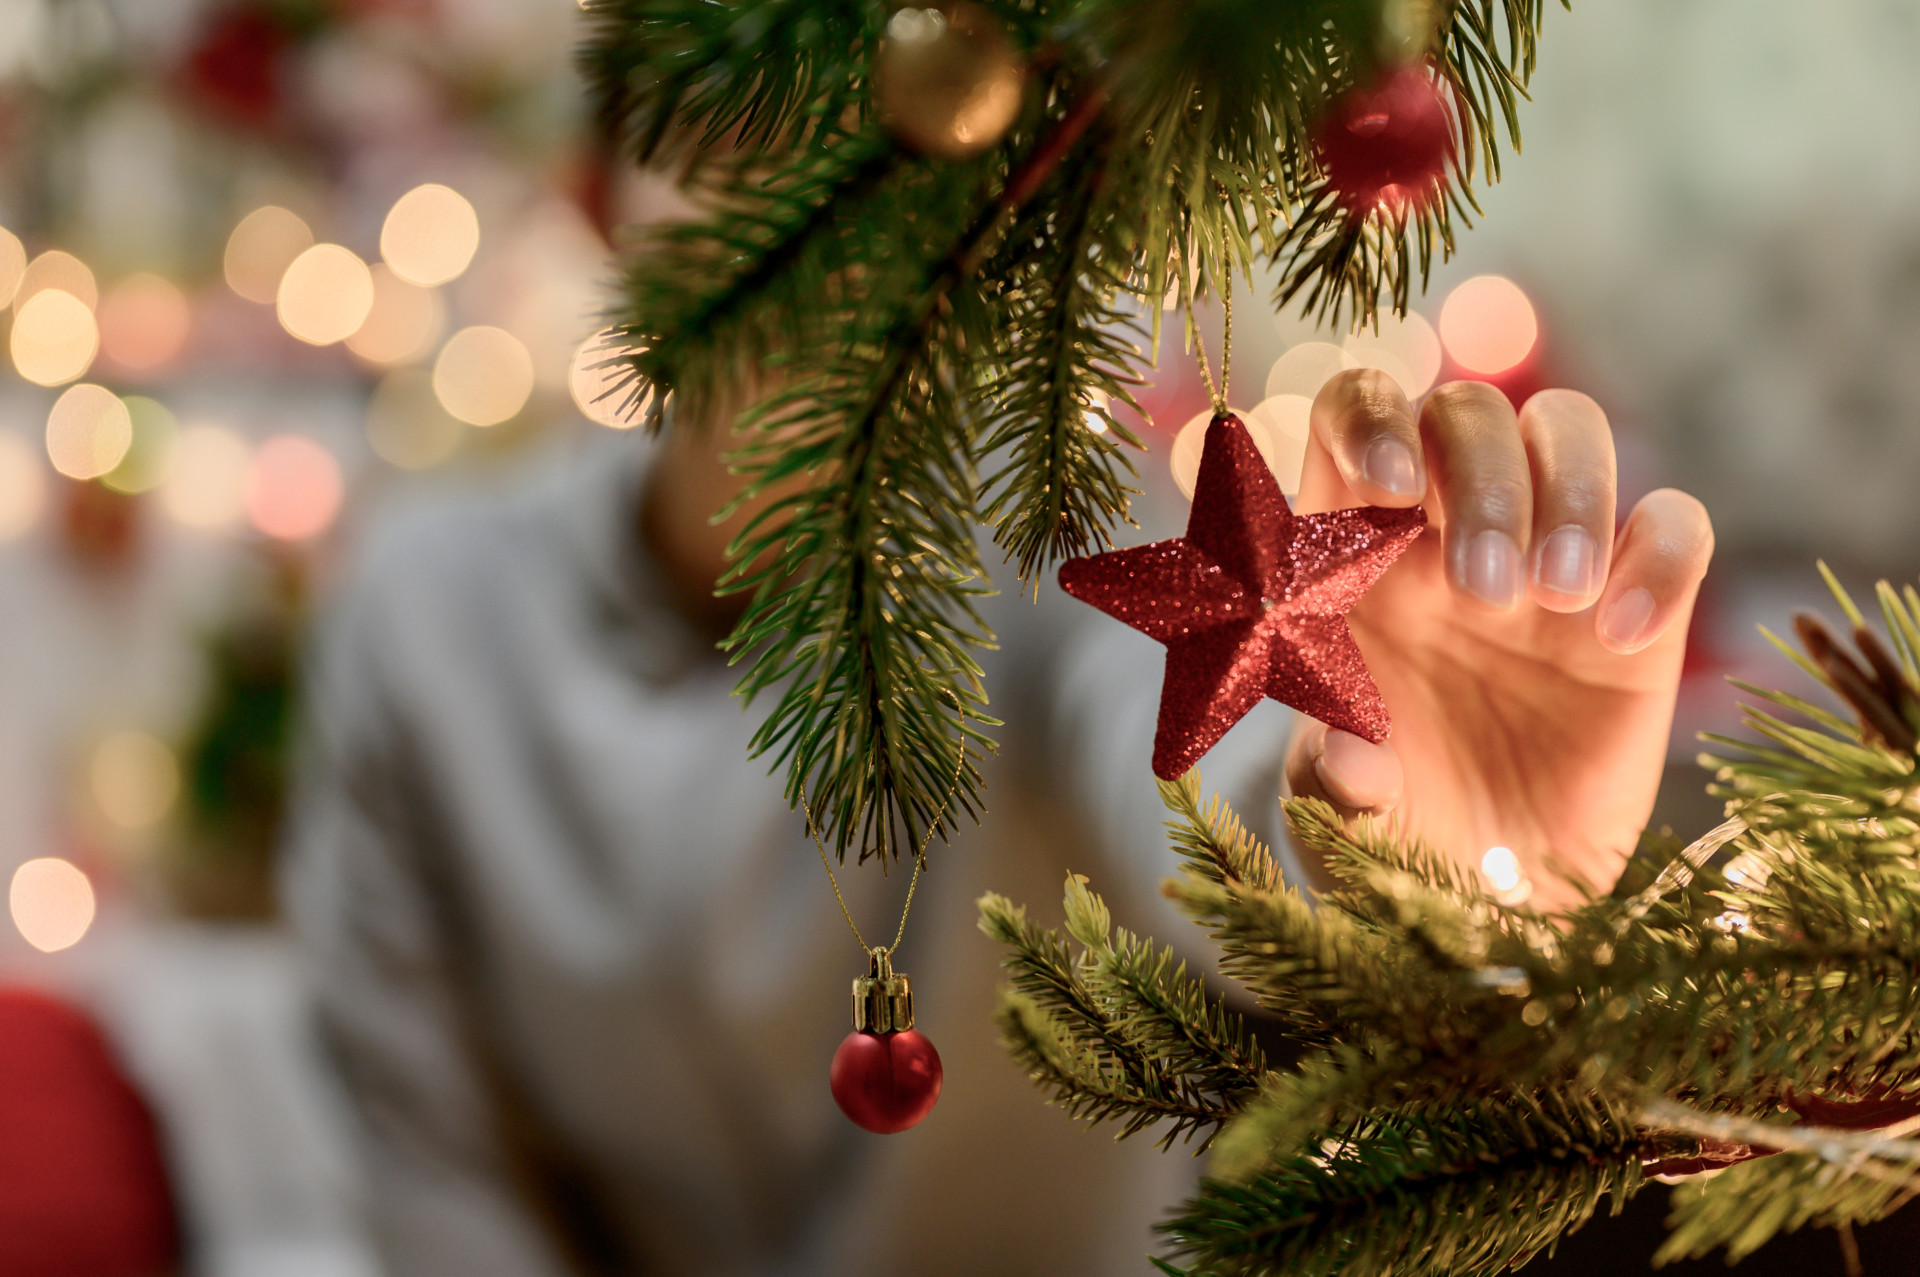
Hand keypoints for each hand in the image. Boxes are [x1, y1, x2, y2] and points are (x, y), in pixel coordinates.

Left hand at [1283, 373, 1713, 908]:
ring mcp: (1544, 565)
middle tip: (1485, 594)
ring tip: (1553, 603)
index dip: (1372, 419)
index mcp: (1352, 554)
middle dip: (1480, 478)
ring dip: (1569, 493)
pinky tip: (1618, 638)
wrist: (1486, 912)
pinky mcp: (1639, 612)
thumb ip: (1333, 782)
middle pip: (1469, 413)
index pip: (1354, 417)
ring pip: (1570, 429)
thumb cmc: (1390, 839)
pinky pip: (1673, 524)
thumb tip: (1351, 751)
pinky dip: (1657, 559)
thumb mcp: (1339, 821)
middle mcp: (1444, 536)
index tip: (1391, 486)